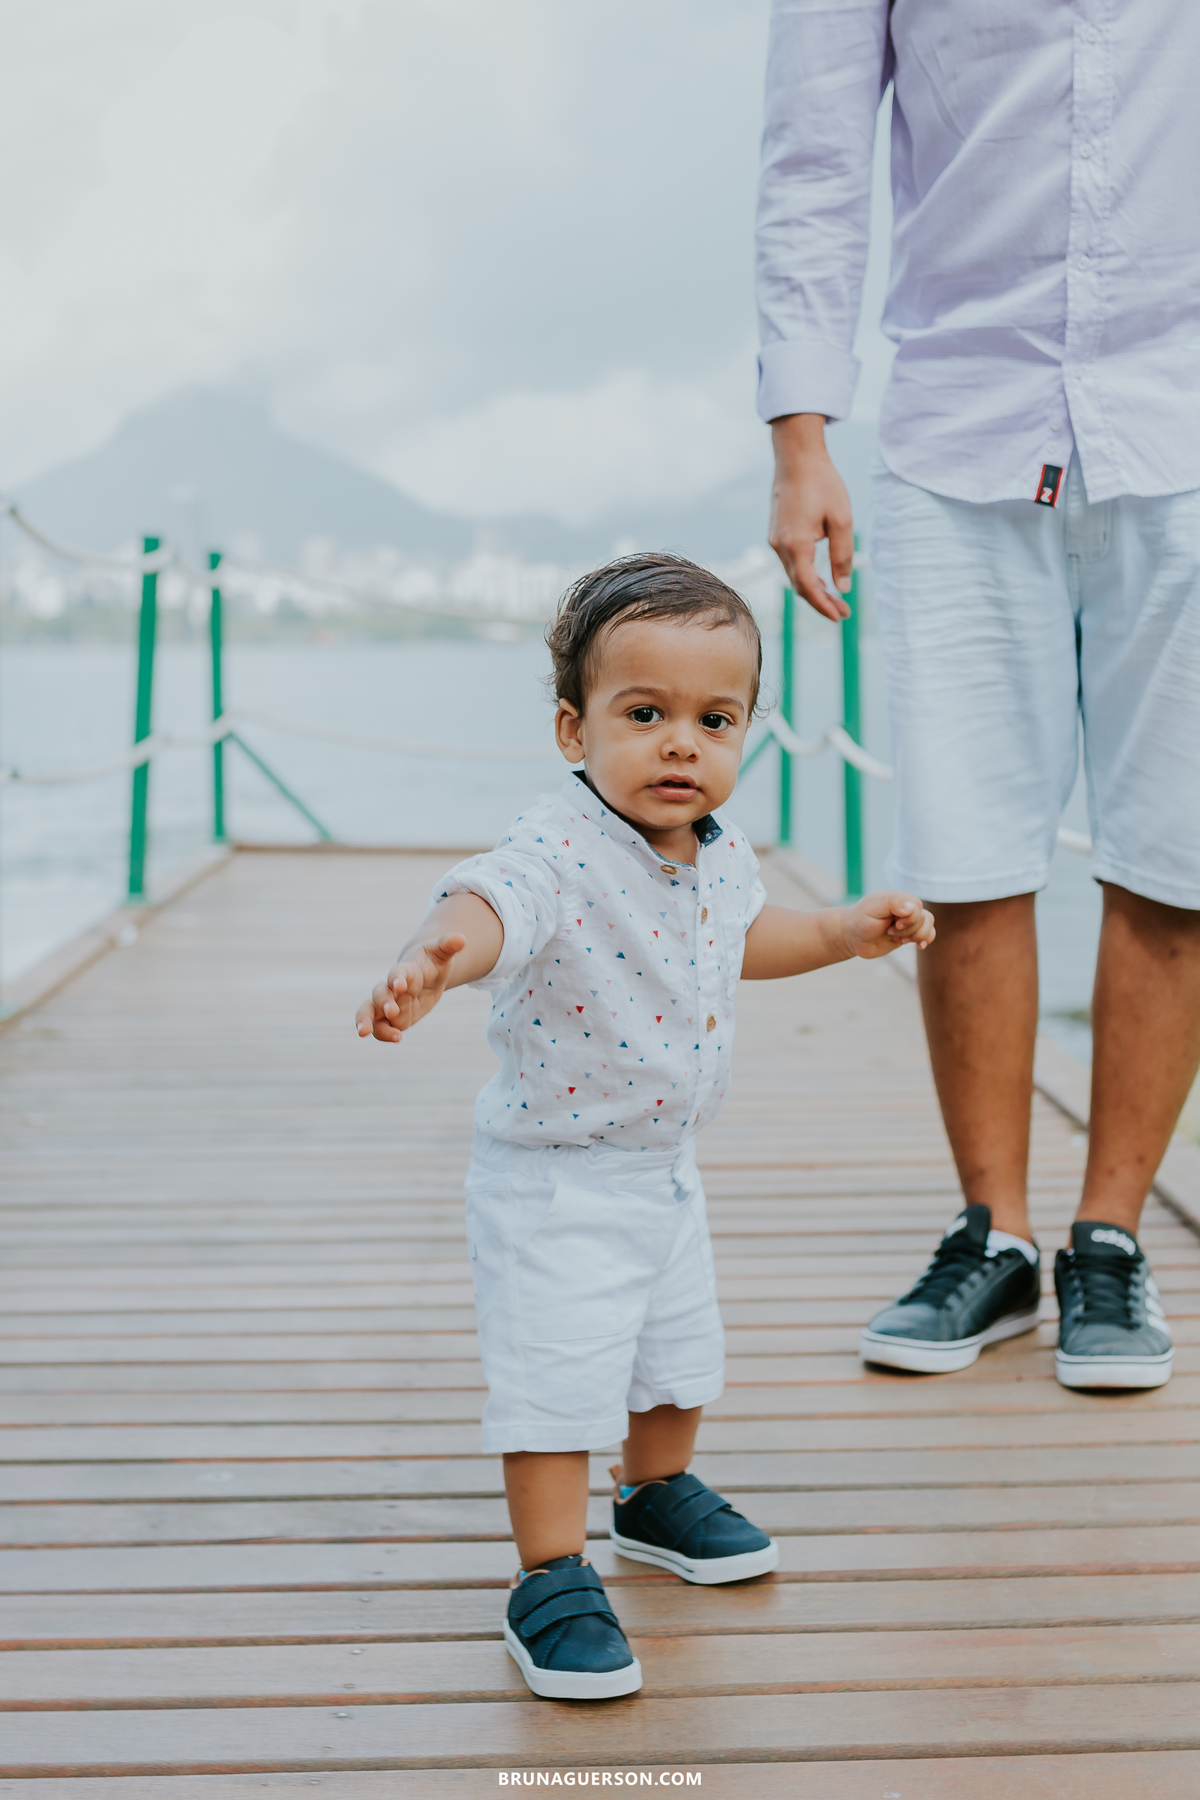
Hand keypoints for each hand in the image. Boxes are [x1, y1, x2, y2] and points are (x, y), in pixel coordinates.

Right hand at [355, 932, 466, 1041]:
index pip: (398, 972)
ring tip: (364, 1033)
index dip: (397, 978)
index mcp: (406, 970)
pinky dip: (383, 1034)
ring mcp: (389, 1003)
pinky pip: (380, 1027)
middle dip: (382, 1002)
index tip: (399, 985)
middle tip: (390, 1012)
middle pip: (379, 993)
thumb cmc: (433, 960)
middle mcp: (392, 987)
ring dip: (365, 1021)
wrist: (425, 971)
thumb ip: (448, 946)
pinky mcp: (392, 1018)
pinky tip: (396, 1038)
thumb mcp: (442, 953)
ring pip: (369, 1011)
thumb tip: (462, 938)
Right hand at [768, 413, 853, 621]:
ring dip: (813, 589)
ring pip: (794, 575)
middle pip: (799, 585)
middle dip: (821, 602)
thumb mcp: (842, 519)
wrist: (796, 457)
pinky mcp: (776, 534)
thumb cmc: (822, 484)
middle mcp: (780, 546)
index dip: (824, 605)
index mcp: (796, 544)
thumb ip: (842, 555)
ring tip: (835, 598)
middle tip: (843, 612)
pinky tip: (820, 577)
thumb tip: (843, 586)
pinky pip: (790, 563)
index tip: (840, 616)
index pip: (808, 587)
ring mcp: (775, 540)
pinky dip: (805, 575)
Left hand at [841, 892, 935, 960]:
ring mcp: (907, 922)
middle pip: (924, 918)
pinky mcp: (907, 934)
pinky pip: (927, 934)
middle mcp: (905, 908)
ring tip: (900, 939)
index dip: (910, 919)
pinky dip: (926, 939)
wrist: (851, 937)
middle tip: (890, 931)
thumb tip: (912, 907)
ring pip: (928, 925)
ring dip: (917, 935)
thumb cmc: (859, 920)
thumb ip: (892, 903)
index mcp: (898, 898)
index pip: (917, 906)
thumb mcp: (872, 908)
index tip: (894, 925)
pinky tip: (920, 946)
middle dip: (909, 929)